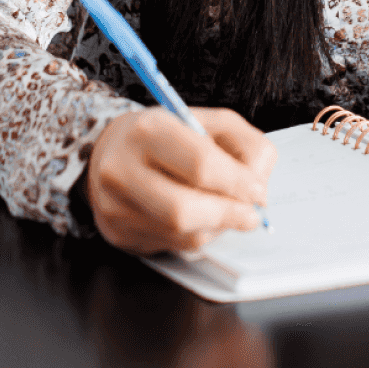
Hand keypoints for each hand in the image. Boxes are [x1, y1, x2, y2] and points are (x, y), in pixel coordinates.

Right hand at [87, 107, 275, 254]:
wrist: (109, 152)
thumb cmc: (164, 136)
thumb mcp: (208, 121)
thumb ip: (246, 145)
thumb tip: (258, 190)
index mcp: (147, 130)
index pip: (200, 164)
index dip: (238, 183)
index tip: (257, 190)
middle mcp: (122, 168)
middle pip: (183, 209)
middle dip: (228, 215)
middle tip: (250, 214)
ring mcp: (115, 205)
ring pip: (182, 234)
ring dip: (216, 228)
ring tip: (222, 211)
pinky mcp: (118, 233)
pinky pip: (172, 246)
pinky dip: (197, 235)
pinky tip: (197, 219)